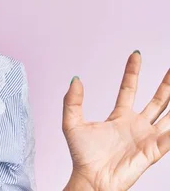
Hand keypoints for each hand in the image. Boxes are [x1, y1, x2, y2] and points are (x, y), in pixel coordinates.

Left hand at [62, 51, 169, 190]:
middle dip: (166, 84)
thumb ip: (72, 101)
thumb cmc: (82, 156)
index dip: (133, 71)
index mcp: (119, 117)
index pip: (129, 89)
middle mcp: (136, 125)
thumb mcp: (71, 123)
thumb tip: (75, 79)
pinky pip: (169, 137)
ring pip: (168, 115)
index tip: (136, 54)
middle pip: (157, 100)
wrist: (90, 179)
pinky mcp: (153, 151)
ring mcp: (146, 137)